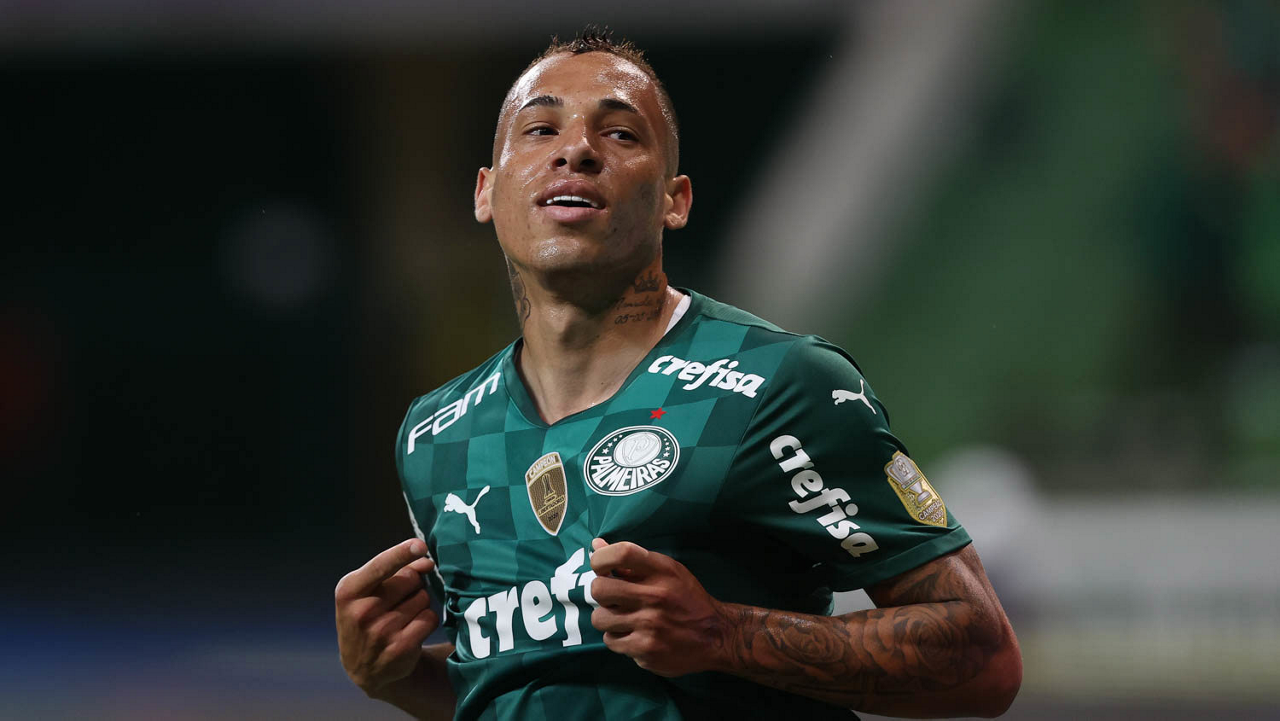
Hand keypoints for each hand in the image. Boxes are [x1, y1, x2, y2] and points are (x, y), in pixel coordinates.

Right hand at [336, 539, 438, 696]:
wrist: (364, 666)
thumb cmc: (368, 617)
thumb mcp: (369, 591)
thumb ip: (397, 570)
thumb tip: (427, 562)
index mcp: (349, 591)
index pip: (380, 566)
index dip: (402, 553)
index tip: (421, 545)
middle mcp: (362, 611)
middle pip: (411, 579)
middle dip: (412, 583)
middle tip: (398, 599)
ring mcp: (381, 632)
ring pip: (423, 598)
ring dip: (420, 602)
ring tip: (402, 616)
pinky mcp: (401, 648)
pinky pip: (430, 617)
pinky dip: (427, 620)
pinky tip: (411, 629)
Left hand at [588, 538, 728, 676]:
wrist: (716, 636)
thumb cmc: (687, 598)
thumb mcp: (667, 571)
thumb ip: (632, 560)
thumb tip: (595, 545)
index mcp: (662, 571)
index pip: (621, 553)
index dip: (600, 558)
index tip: (600, 566)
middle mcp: (655, 597)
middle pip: (600, 589)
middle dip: (600, 592)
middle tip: (612, 597)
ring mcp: (650, 626)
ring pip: (600, 619)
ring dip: (607, 618)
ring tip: (623, 618)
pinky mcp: (646, 650)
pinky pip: (611, 641)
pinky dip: (618, 638)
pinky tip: (634, 634)